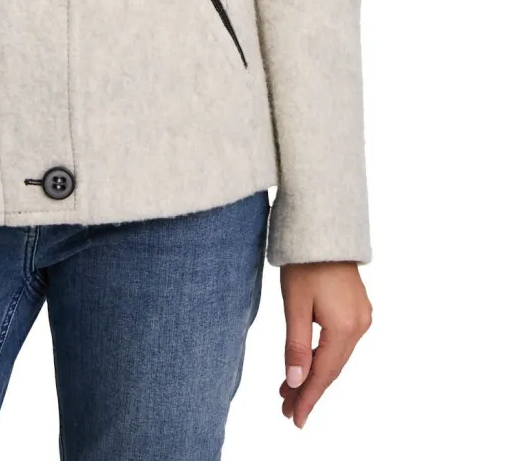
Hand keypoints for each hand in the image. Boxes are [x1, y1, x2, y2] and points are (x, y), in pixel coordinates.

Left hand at [279, 262, 372, 427]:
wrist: (323, 227)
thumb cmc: (305, 261)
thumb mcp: (295, 304)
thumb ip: (296, 345)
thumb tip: (295, 382)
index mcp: (345, 327)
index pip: (323, 373)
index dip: (307, 398)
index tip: (293, 419)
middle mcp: (359, 325)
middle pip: (331, 367)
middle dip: (308, 389)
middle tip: (286, 409)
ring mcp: (361, 316)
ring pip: (336, 356)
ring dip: (314, 373)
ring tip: (290, 391)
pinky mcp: (357, 307)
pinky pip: (340, 342)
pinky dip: (323, 355)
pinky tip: (309, 362)